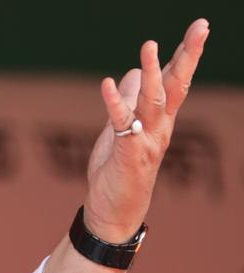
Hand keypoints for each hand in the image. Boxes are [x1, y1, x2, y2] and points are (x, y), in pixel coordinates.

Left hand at [82, 18, 209, 242]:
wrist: (113, 210)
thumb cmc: (119, 169)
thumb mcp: (121, 129)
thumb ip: (128, 102)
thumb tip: (127, 73)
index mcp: (160, 120)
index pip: (176, 81)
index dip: (187, 54)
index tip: (200, 27)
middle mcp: (159, 128)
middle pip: (176, 86)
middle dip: (187, 56)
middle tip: (201, 26)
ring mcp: (146, 141)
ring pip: (153, 102)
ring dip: (151, 74)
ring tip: (149, 46)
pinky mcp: (128, 153)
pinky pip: (123, 125)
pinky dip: (115, 104)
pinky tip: (108, 84)